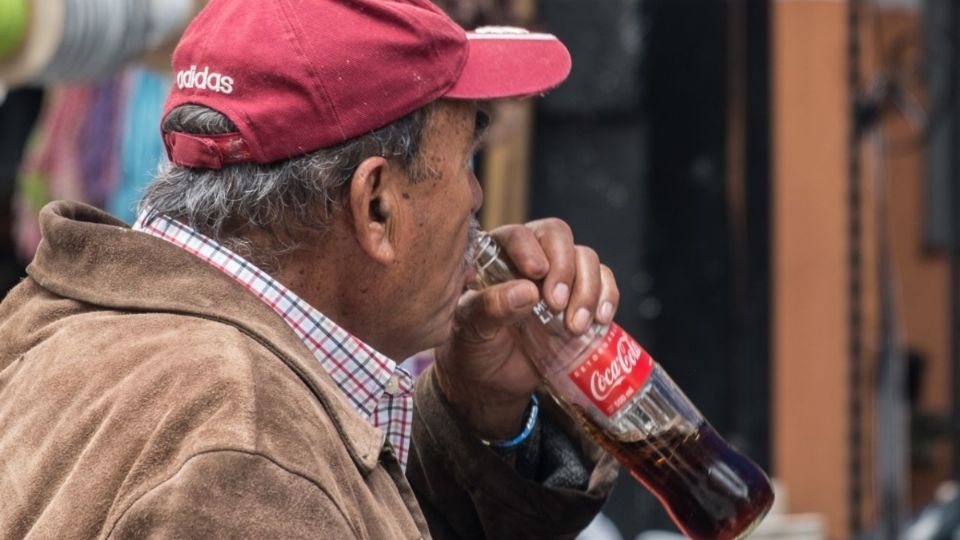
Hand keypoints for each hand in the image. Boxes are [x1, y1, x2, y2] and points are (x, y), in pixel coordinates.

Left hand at [433, 218, 619, 439]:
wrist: (491, 383)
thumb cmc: (473, 349)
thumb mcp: (470, 330)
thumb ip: (490, 308)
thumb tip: (527, 291)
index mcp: (496, 256)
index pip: (518, 235)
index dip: (530, 249)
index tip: (535, 273)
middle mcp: (531, 258)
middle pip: (558, 237)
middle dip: (563, 269)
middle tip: (556, 305)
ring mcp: (560, 277)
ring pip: (586, 258)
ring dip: (587, 289)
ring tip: (575, 326)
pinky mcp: (581, 297)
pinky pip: (604, 283)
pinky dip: (608, 297)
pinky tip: (599, 320)